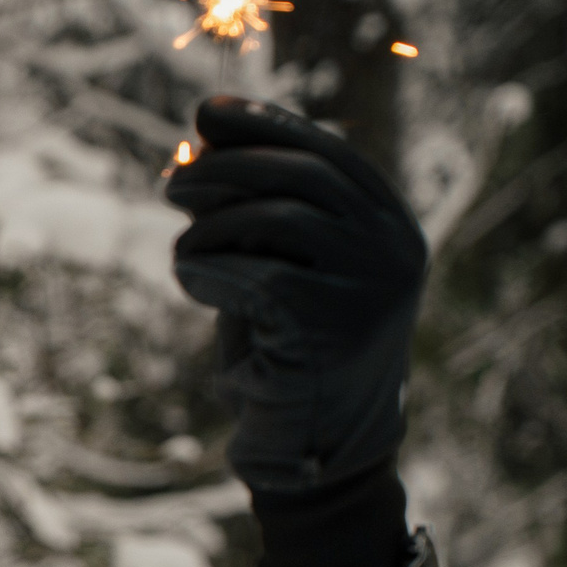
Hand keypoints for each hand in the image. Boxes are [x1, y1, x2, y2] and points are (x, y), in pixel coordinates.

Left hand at [165, 96, 426, 493]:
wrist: (309, 453)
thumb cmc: (283, 356)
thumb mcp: (272, 267)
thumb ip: (253, 209)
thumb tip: (203, 130)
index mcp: (390, 228)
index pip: (330, 153)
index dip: (267, 125)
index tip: (208, 112)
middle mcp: (396, 250)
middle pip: (305, 175)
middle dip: (227, 169)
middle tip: (171, 184)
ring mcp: (374, 289)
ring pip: (280, 218)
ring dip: (212, 226)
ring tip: (183, 252)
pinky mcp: (335, 328)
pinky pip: (259, 273)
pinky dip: (209, 268)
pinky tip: (189, 279)